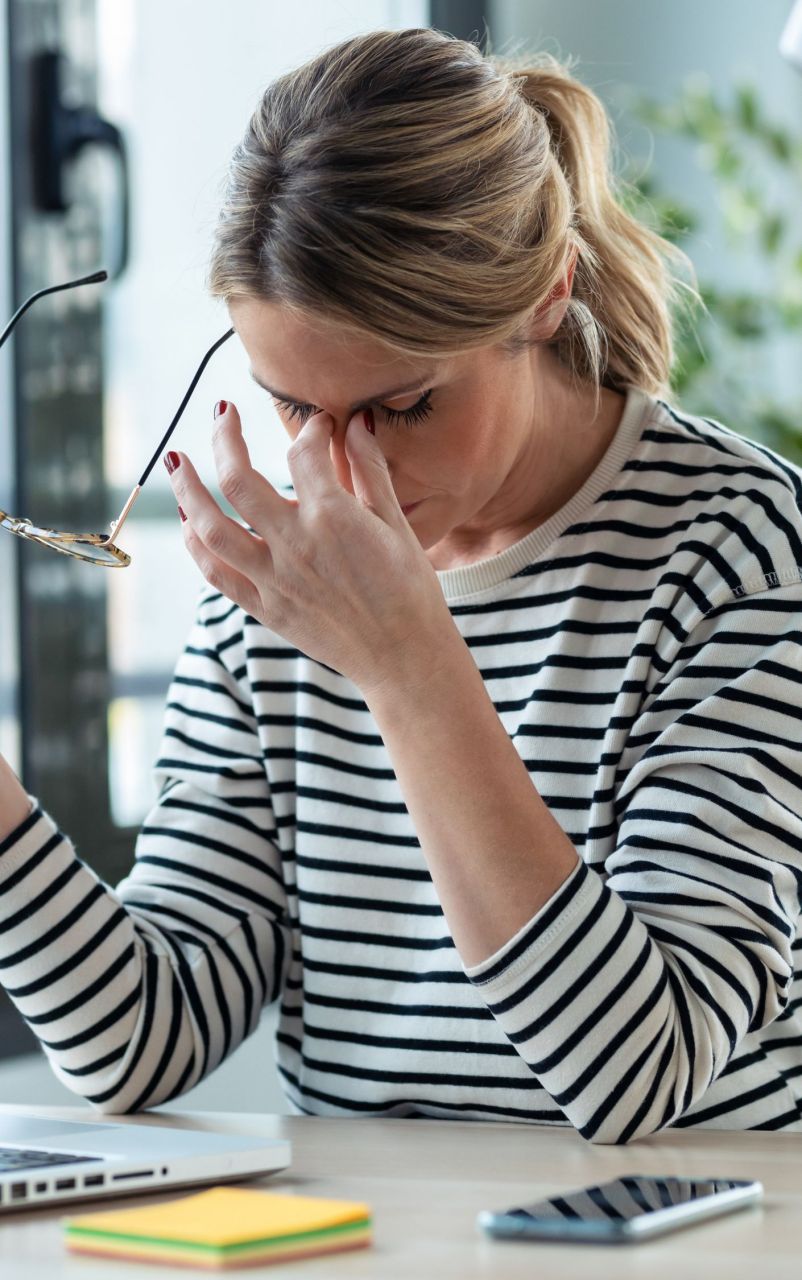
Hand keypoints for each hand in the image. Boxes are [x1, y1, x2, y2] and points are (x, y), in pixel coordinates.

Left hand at [165, 402, 454, 694]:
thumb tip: (359, 421)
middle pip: (237, 478)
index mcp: (332, 517)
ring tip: (177, 461)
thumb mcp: (396, 524)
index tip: (319, 426)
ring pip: (210, 527)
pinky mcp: (266, 608)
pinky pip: (217, 573)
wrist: (403, 657)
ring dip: (187, 490)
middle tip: (222, 413)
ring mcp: (274, 578)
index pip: (303, 453)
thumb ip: (370, 470)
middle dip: (224, 436)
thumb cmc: (410, 590)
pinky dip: (196, 546)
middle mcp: (294, 544)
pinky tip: (190, 524)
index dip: (311, 429)